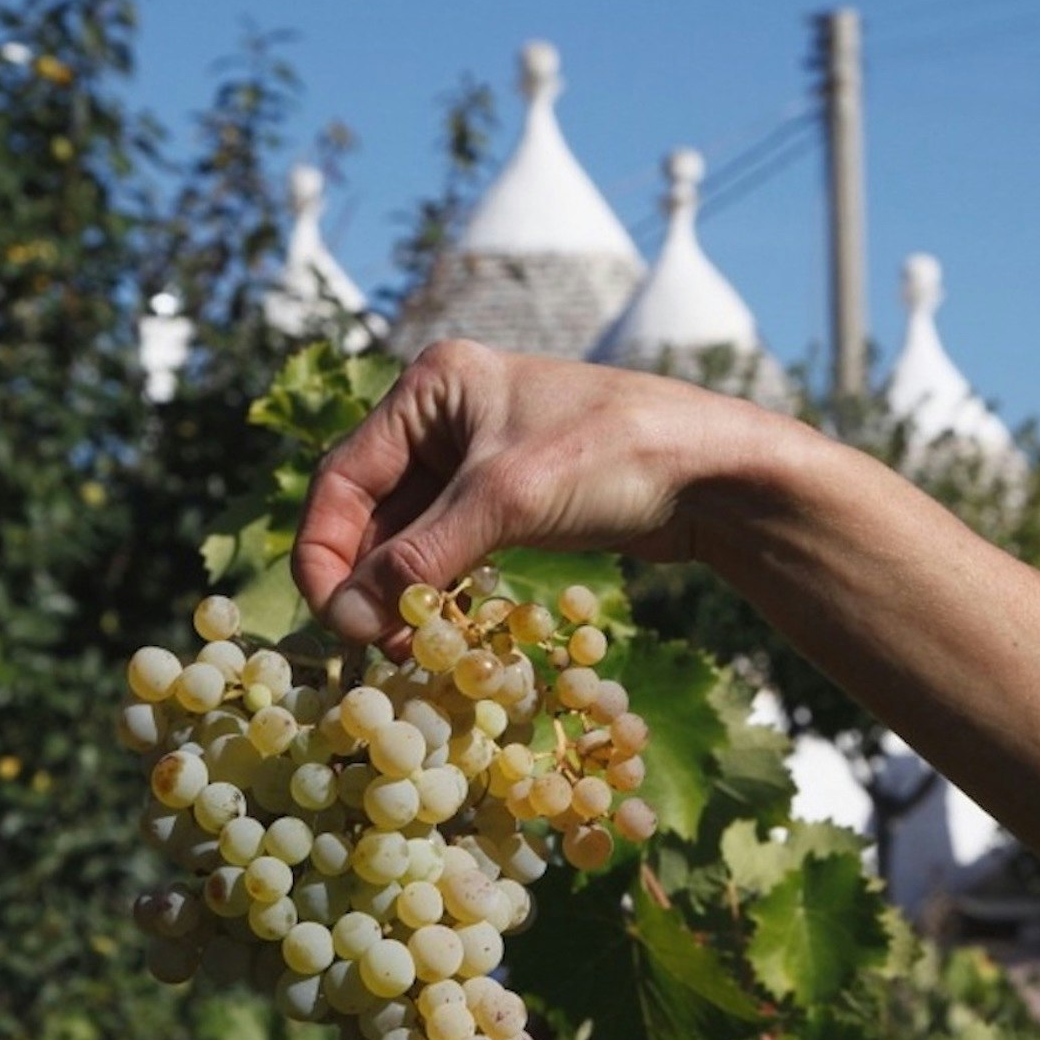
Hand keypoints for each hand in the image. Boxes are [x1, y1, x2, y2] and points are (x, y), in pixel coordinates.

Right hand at [292, 341, 778, 643]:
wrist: (715, 473)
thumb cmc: (614, 455)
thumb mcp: (506, 500)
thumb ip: (422, 560)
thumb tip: (347, 620)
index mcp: (432, 387)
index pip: (344, 476)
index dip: (324, 550)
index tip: (329, 618)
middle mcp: (445, 416)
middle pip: (369, 510)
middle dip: (362, 578)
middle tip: (361, 647)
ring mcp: (476, 459)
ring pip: (407, 537)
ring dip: (397, 593)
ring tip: (396, 652)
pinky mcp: (509, 501)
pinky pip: (447, 550)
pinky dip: (435, 592)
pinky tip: (431, 636)